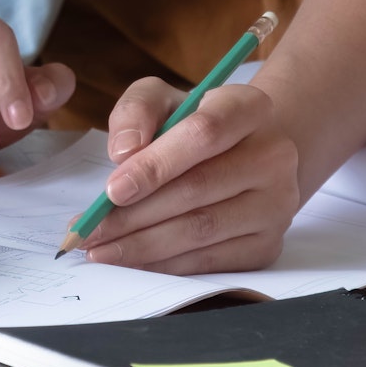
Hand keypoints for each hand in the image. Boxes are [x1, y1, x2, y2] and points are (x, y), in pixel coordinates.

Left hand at [78, 79, 300, 274]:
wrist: (241, 158)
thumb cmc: (190, 127)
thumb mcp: (160, 101)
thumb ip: (136, 111)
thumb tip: (124, 152)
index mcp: (250, 107)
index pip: (206, 132)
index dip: (156, 164)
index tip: (112, 190)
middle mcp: (274, 155)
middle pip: (198, 188)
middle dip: (134, 215)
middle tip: (89, 231)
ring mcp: (276, 204)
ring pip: (201, 230)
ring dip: (142, 245)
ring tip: (100, 249)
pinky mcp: (267, 244)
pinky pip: (210, 261)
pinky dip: (165, 265)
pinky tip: (132, 262)